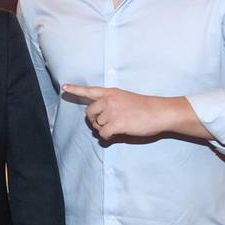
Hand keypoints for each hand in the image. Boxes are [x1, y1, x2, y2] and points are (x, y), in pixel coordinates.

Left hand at [61, 84, 209, 140]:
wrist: (160, 112)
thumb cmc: (146, 107)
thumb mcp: (126, 99)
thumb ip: (111, 104)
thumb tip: (100, 119)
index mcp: (111, 93)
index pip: (90, 90)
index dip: (75, 89)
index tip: (64, 87)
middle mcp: (109, 100)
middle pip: (89, 113)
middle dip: (93, 121)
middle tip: (104, 125)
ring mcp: (112, 111)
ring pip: (96, 125)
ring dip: (104, 130)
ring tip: (117, 128)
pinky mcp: (116, 123)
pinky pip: (103, 134)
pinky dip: (107, 137)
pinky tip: (116, 135)